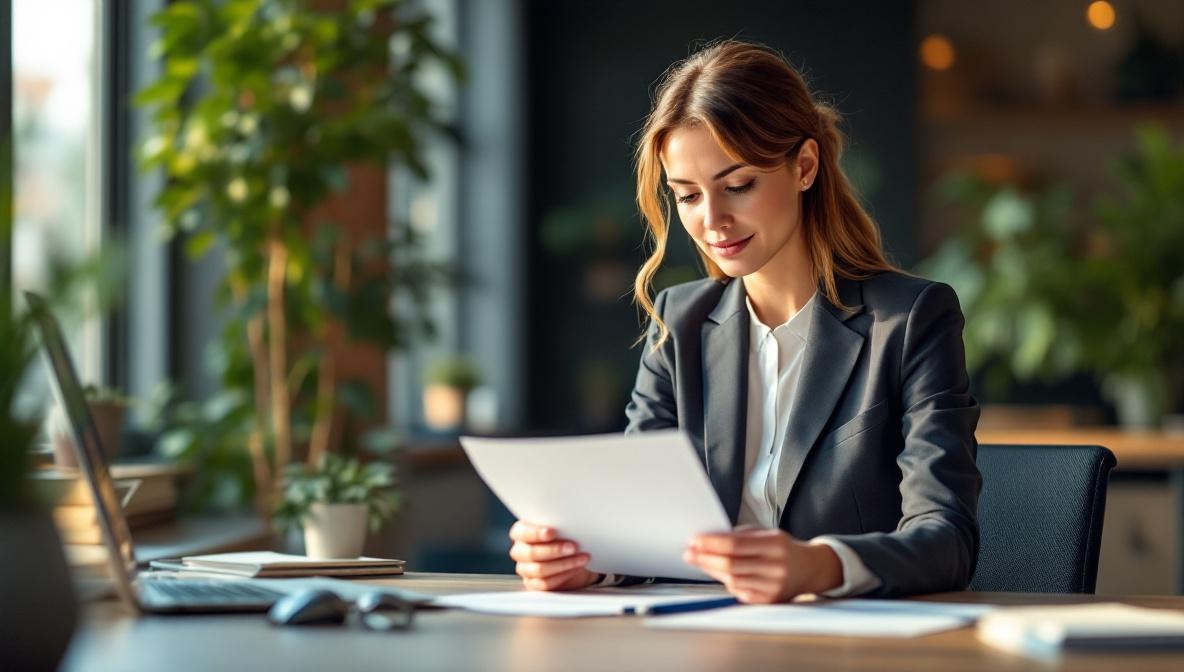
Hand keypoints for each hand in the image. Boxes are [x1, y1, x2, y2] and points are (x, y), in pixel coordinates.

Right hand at [508, 521, 599, 590]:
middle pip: (531, 553)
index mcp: (520, 532)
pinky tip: (576, 568)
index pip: (522, 533)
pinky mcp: (533, 584)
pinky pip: (546, 583)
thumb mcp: (559, 526)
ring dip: (564, 564)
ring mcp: (525, 569)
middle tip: (573, 546)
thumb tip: (571, 520)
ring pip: (540, 569)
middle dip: (555, 550)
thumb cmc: (562, 536)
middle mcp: (519, 551)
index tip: (553, 532)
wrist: (570, 557)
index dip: (536, 533)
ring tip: (581, 558)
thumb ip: (558, 523)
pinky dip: (563, 575)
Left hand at [683, 527, 842, 602]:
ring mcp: (773, 586)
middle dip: (706, 558)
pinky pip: (739, 592)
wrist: (809, 569)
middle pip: (732, 565)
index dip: (712, 543)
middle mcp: (776, 567)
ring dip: (712, 570)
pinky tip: (719, 574)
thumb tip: (707, 540)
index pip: (736, 544)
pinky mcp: (769, 600)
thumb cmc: (782, 548)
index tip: (695, 540)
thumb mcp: (766, 534)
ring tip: (699, 561)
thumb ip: (740, 536)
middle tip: (689, 553)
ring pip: (733, 580)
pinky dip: (726, 583)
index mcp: (775, 544)